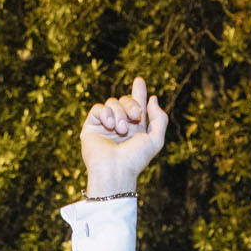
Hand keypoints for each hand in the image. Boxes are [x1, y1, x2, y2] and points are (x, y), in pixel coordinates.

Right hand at [80, 76, 169, 196]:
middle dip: (132, 104)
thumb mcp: (156, 139)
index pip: (136, 104)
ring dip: (119, 113)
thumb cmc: (135, 159)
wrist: (115, 170)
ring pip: (112, 102)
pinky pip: (98, 108)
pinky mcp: (91, 126)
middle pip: (125, 100)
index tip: (139, 80)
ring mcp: (104, 125)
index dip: (138, 92)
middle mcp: (119, 125)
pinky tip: (110, 125)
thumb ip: (160, 118)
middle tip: (135, 116)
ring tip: (121, 129)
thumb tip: (153, 98)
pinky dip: (106, 114)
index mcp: (135, 128)